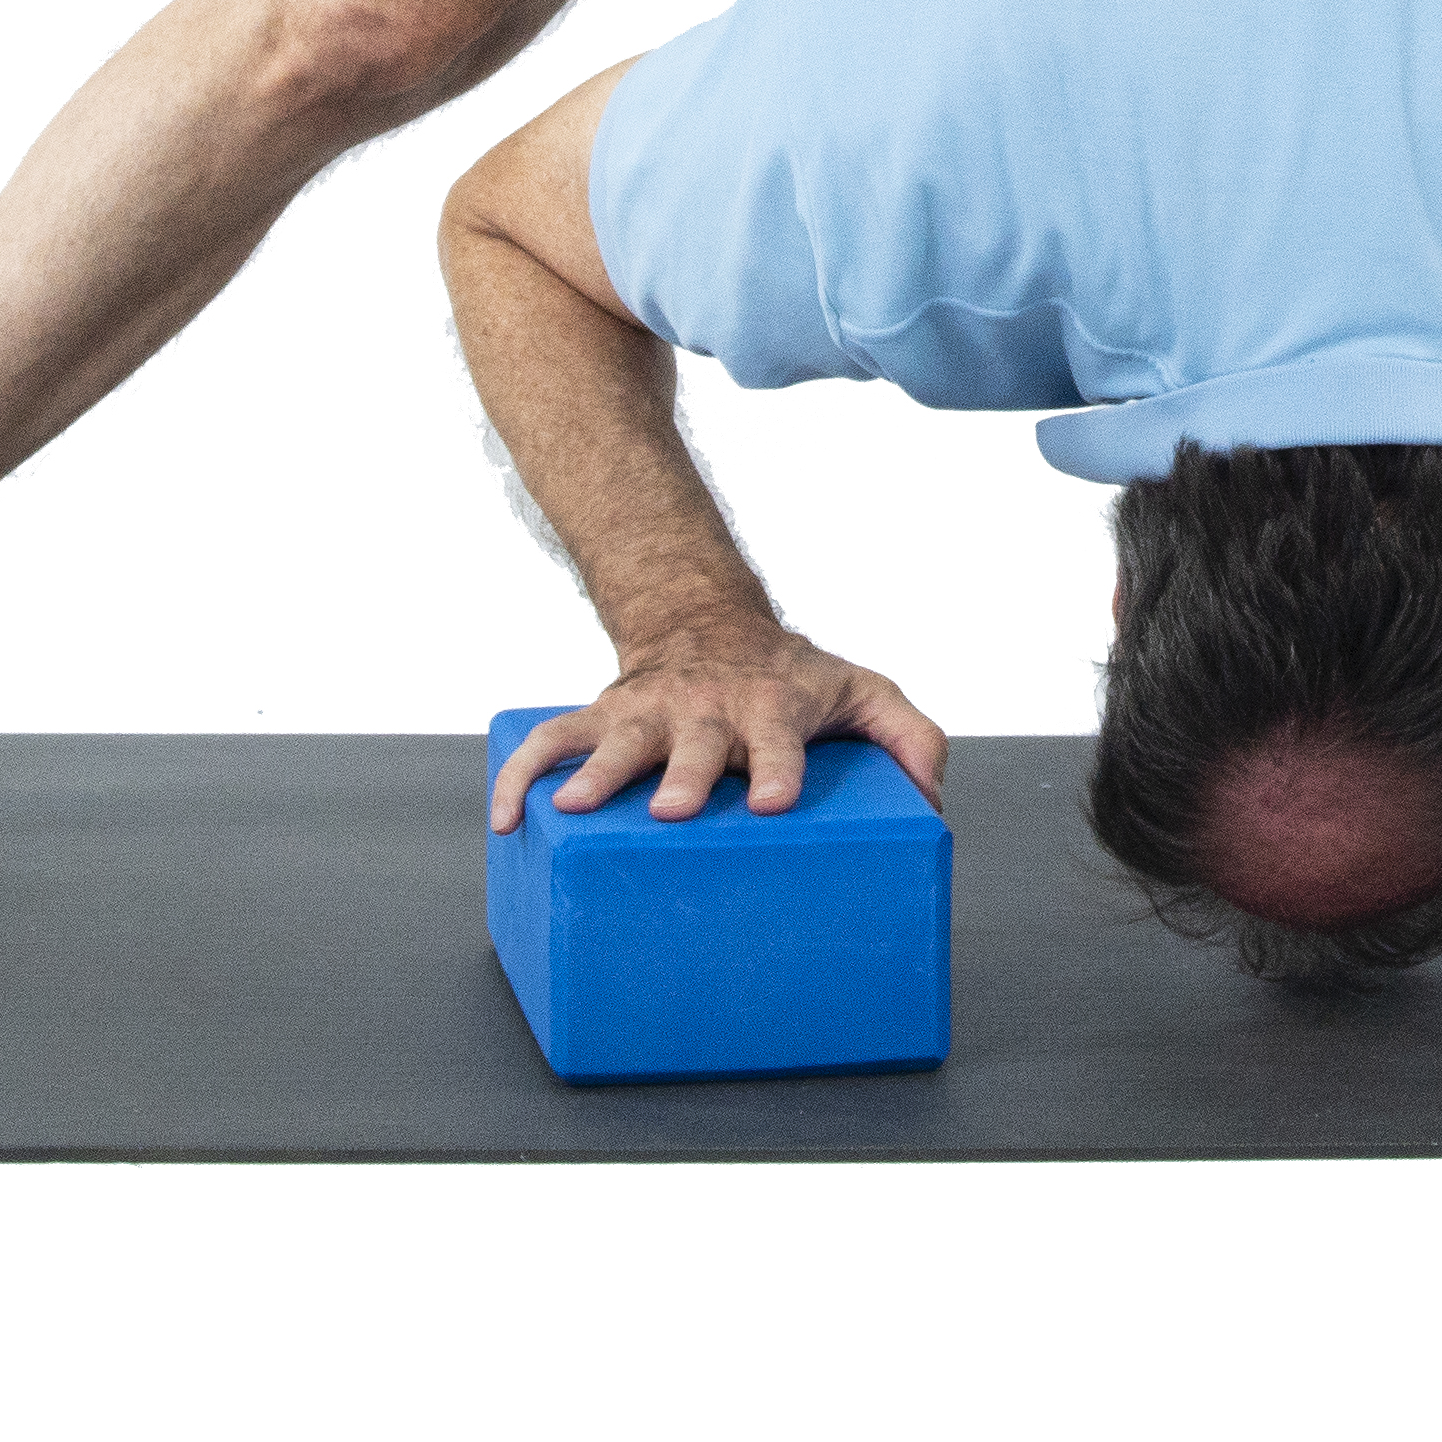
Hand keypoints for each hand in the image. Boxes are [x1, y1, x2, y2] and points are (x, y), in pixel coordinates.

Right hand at [488, 617, 951, 829]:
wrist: (708, 622)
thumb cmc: (791, 678)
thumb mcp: (862, 692)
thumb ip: (911, 739)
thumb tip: (933, 802)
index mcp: (769, 708)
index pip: (777, 741)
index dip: (776, 770)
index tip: (771, 802)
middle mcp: (705, 709)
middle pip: (691, 745)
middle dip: (680, 775)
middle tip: (669, 809)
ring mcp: (647, 712)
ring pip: (614, 740)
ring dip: (592, 772)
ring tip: (570, 809)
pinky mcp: (602, 716)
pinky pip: (551, 742)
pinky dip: (522, 775)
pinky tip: (509, 819)